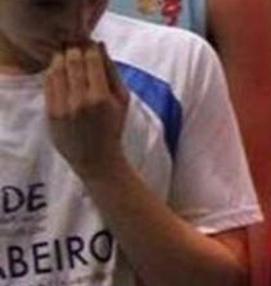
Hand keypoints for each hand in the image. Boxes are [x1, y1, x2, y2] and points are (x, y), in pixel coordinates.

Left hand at [44, 42, 129, 179]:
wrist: (97, 158)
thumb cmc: (113, 128)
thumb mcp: (123, 101)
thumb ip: (113, 72)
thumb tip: (101, 46)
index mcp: (101, 97)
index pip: (92, 59)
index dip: (90, 47)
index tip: (91, 44)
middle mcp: (80, 101)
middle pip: (72, 60)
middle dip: (74, 48)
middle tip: (77, 46)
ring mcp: (63, 106)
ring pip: (57, 69)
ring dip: (62, 58)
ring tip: (68, 56)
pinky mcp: (51, 111)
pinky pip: (48, 83)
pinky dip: (54, 72)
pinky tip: (60, 71)